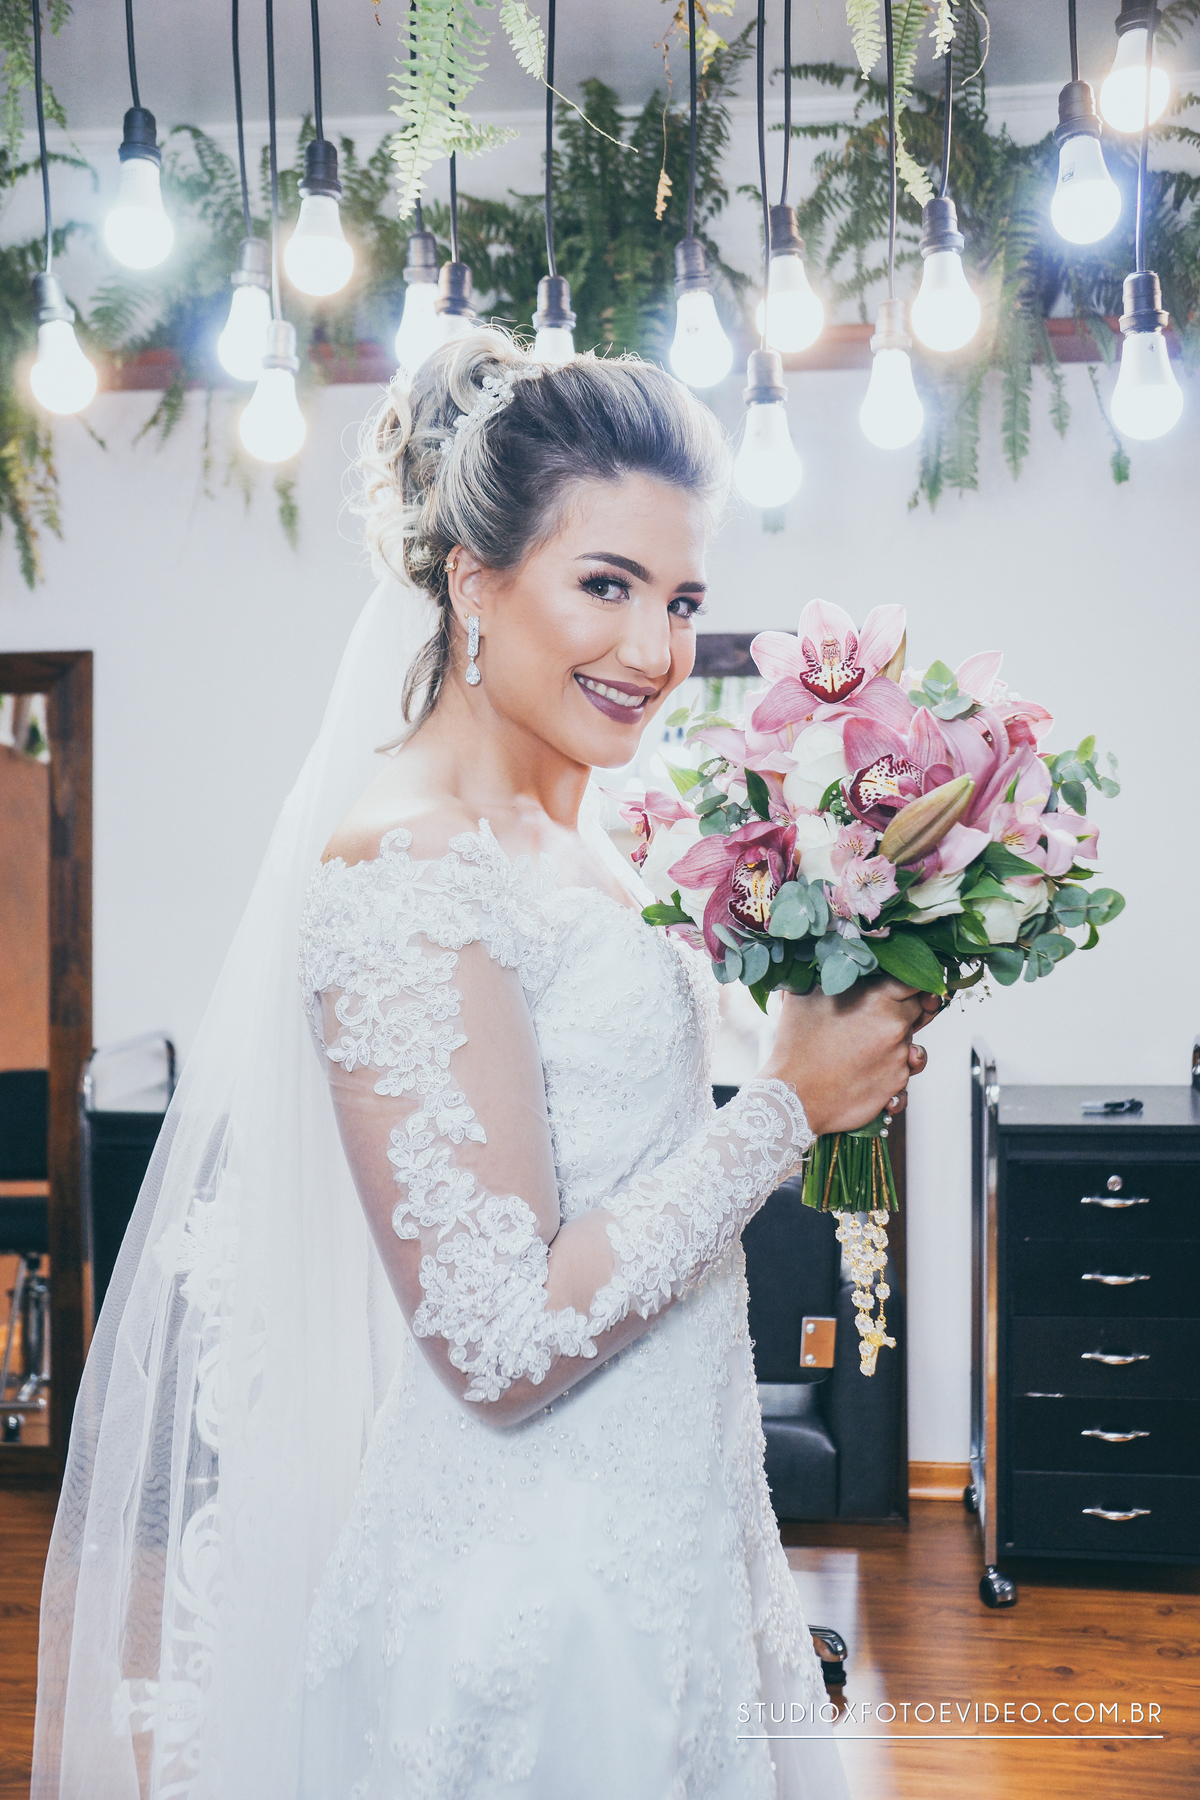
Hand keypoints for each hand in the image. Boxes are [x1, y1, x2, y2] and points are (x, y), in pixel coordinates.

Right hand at [759, 977, 935, 1138]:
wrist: (794, 1097)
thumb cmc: (796, 1045)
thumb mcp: (805, 997)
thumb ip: (828, 975)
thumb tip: (835, 959)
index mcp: (878, 998)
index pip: (914, 980)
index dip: (912, 982)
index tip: (906, 986)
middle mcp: (895, 1026)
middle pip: (919, 1009)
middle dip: (906, 1010)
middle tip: (882, 1017)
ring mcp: (899, 1057)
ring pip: (912, 1043)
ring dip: (897, 1043)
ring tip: (868, 1050)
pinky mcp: (897, 1084)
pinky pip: (904, 1074)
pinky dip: (890, 1073)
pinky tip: (867, 1074)